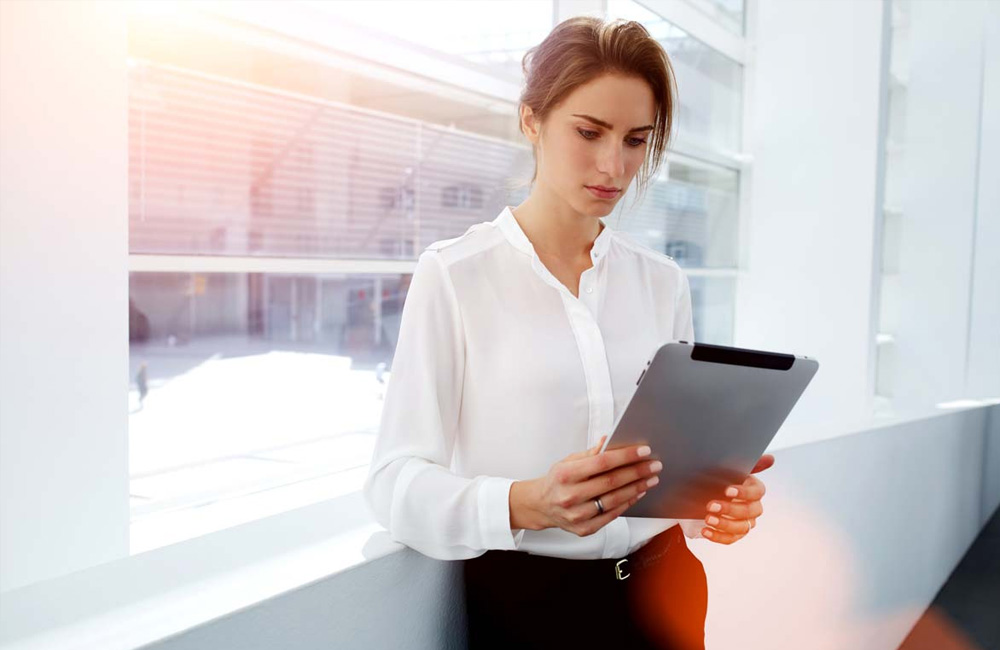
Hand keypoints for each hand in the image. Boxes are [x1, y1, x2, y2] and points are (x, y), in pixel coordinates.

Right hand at [510, 435, 661, 536]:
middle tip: (654, 465)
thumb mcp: (568, 461)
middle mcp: (570, 496)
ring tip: (650, 479)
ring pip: (615, 500)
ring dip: (637, 488)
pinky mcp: (584, 528)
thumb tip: (609, 441)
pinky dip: (627, 503)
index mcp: (566, 474)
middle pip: (612, 482)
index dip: (625, 456)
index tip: (643, 450)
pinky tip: (638, 493)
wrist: (541, 505)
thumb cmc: (557, 481)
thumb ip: (590, 453)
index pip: (602, 462)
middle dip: (637, 471)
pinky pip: (612, 515)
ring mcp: (577, 515)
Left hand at [701, 454, 773, 543]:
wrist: (706, 493)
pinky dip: (717, 536)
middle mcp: (754, 508)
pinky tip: (705, 531)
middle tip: (711, 505)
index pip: (757, 492)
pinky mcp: (735, 534)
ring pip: (741, 527)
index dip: (744, 492)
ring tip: (708, 519)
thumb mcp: (732, 470)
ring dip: (724, 524)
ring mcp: (746, 522)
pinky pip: (730, 539)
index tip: (727, 490)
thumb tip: (771, 459)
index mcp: (754, 490)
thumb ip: (751, 465)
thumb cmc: (722, 480)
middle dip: (730, 509)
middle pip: (749, 511)